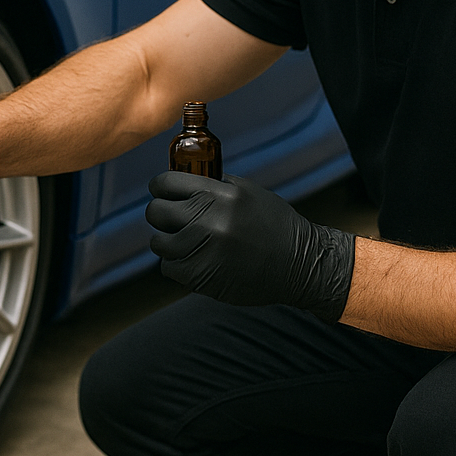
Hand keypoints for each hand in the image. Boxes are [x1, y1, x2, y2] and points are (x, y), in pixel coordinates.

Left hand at [145, 170, 354, 322]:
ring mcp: (202, 249)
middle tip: (172, 219)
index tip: (162, 193)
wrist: (299, 264)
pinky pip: (169, 267)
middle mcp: (208, 219)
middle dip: (162, 214)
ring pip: (159, 242)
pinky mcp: (200, 276)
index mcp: (219, 194)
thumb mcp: (247, 192)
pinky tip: (196, 260)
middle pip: (156, 212)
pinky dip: (178, 265)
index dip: (160, 188)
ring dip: (169, 242)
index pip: (166, 183)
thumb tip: (182, 178)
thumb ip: (213, 184)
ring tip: (186, 242)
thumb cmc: (274, 225)